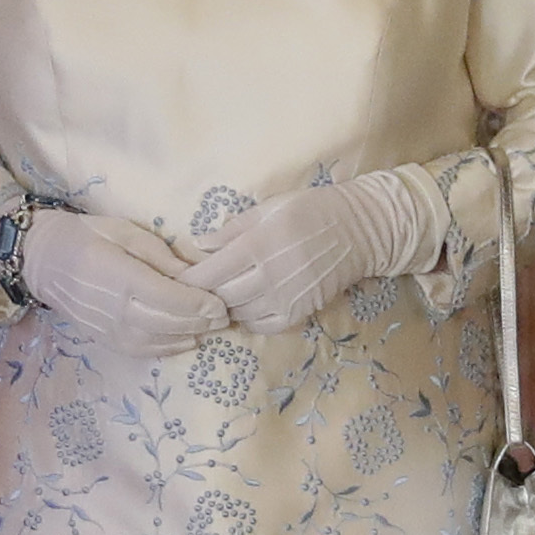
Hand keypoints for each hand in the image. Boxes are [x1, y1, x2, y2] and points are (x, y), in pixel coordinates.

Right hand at [22, 211, 230, 359]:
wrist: (43, 259)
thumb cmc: (87, 235)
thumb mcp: (125, 231)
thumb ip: (160, 255)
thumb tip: (194, 274)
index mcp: (120, 276)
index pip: (170, 298)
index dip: (200, 304)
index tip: (221, 303)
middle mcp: (115, 308)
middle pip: (168, 323)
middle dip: (201, 322)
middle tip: (225, 316)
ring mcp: (108, 329)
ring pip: (158, 341)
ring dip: (189, 337)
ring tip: (210, 327)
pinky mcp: (104, 340)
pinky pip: (142, 351)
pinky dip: (168, 348)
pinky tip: (185, 340)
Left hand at [180, 171, 444, 331]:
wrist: (357, 230)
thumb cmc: (309, 210)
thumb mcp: (268, 208)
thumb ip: (232, 229)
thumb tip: (199, 244)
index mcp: (257, 245)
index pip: (209, 274)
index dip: (189, 280)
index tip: (177, 279)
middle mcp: (269, 275)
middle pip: (220, 297)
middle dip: (203, 295)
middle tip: (194, 290)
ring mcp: (286, 297)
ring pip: (239, 313)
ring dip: (225, 307)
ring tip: (219, 296)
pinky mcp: (300, 312)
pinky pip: (262, 325)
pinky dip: (248, 319)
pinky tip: (246, 305)